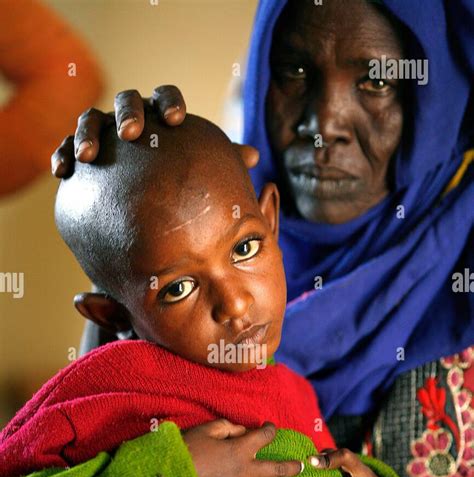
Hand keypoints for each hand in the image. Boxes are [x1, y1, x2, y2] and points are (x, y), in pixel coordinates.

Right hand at [51, 85, 259, 176]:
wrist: (141, 199)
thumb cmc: (175, 178)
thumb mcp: (197, 168)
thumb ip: (220, 160)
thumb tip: (253, 157)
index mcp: (160, 115)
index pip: (165, 97)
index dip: (170, 103)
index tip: (176, 120)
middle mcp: (131, 117)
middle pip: (127, 100)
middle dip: (128, 113)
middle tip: (132, 132)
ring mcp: (103, 130)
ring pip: (91, 119)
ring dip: (89, 133)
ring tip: (90, 155)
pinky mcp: (80, 150)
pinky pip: (65, 146)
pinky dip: (62, 154)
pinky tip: (62, 171)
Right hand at [182, 419, 302, 476]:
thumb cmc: (188, 450)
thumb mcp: (206, 430)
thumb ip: (227, 427)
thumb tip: (241, 430)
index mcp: (241, 448)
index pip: (265, 436)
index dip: (271, 430)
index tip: (270, 428)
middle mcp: (247, 470)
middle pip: (280, 470)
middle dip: (294, 468)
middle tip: (301, 467)